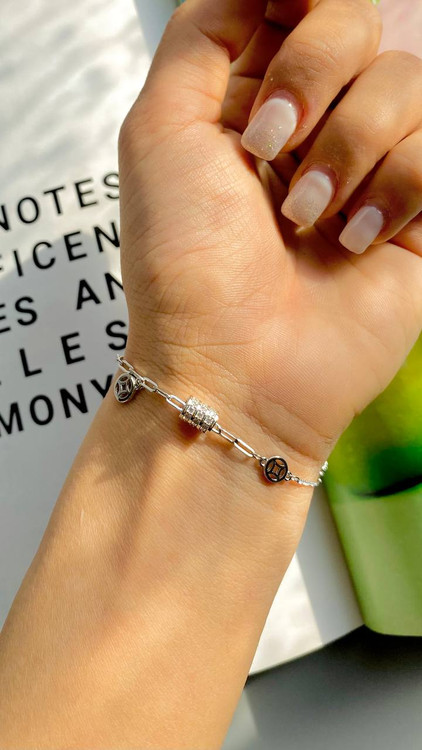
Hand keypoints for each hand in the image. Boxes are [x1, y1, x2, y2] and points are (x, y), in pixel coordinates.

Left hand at [118, 0, 421, 475]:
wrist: (233, 369)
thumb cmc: (186, 264)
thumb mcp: (161, 130)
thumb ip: (205, 32)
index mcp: (253, 99)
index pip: (302, 7)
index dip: (304, 9)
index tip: (288, 33)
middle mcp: (315, 126)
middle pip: (361, 24)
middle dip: (314, 74)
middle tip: (270, 151)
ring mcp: (369, 169)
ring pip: (407, 83)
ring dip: (351, 148)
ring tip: (308, 221)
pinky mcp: (416, 214)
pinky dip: (398, 190)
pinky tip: (357, 243)